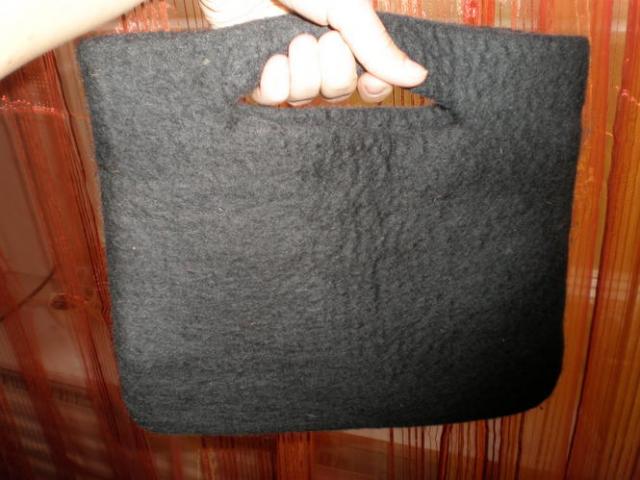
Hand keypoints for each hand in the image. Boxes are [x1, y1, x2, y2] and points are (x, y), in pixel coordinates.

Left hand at [199, 0, 427, 105]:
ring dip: (301, 72)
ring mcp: (285, 61)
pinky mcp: (254, 69)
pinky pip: (272, 99)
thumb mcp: (347, 5)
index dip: (373, 88)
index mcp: (344, 32)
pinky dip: (274, 82)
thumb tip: (420, 77)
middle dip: (332, 68)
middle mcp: (317, 50)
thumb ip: (378, 45)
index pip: (368, 79)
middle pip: (338, 91)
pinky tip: (270, 58)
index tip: (371, 82)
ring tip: (290, 39)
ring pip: (305, 98)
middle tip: (319, 37)